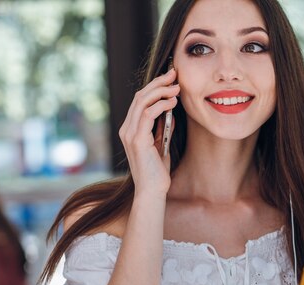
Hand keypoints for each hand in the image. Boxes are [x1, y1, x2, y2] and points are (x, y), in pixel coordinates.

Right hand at [118, 68, 179, 196]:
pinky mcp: (137, 139)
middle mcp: (126, 129)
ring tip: (177, 88)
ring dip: (161, 91)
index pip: (140, 100)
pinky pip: (148, 114)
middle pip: (140, 96)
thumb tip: (169, 110)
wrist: (153, 191)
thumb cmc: (157, 171)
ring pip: (142, 101)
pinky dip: (161, 105)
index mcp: (130, 129)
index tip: (170, 79)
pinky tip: (173, 102)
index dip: (155, 87)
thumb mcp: (160, 144)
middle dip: (158, 83)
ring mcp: (129, 134)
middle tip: (174, 75)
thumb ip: (161, 128)